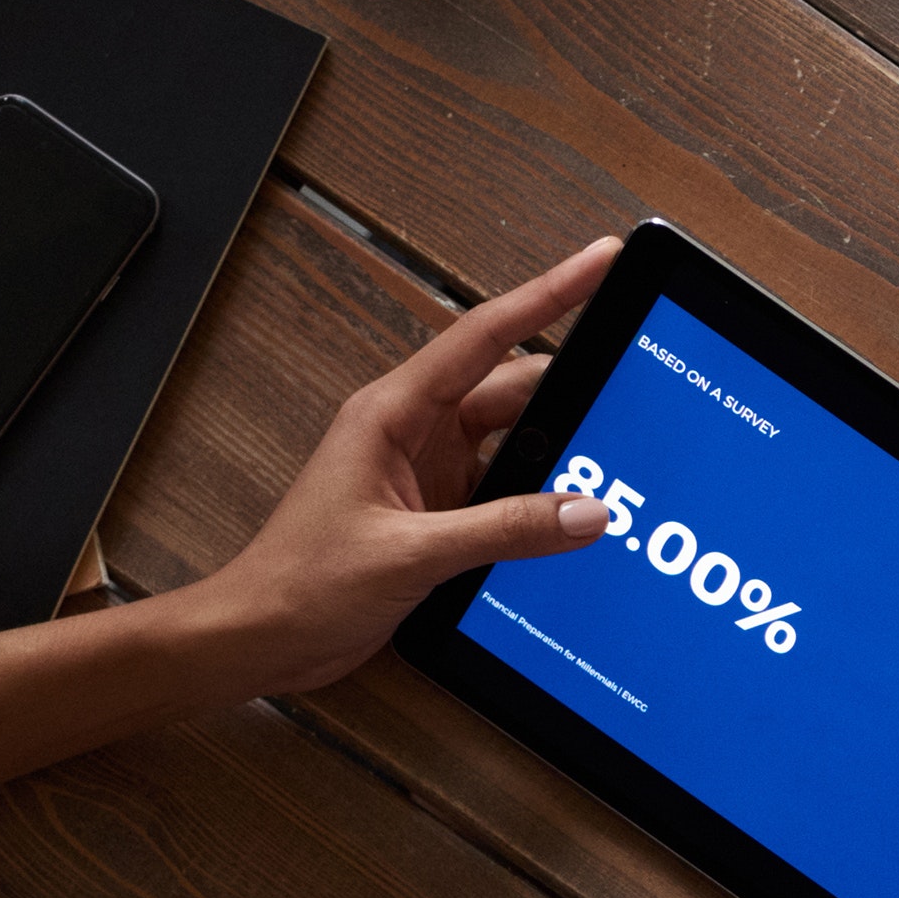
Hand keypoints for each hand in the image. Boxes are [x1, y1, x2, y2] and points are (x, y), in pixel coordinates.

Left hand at [185, 236, 628, 687]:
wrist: (260, 636)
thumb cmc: (300, 583)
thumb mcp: (409, 554)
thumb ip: (504, 529)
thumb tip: (585, 511)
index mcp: (392, 413)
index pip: (486, 336)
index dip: (549, 293)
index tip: (599, 261)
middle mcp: (413, 431)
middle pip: (515, 388)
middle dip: (576, 386)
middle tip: (637, 382)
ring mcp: (429, 470)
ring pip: (518, 440)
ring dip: (562, 450)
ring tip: (618, 455)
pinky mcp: (439, 511)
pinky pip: (508, 488)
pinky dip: (544, 497)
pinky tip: (576, 512)